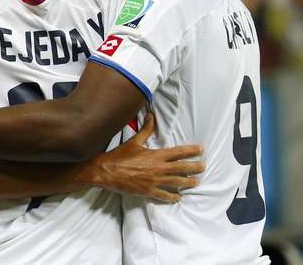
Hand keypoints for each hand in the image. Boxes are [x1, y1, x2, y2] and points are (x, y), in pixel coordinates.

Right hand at [90, 113, 204, 202]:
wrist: (107, 171)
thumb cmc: (120, 156)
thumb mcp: (134, 141)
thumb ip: (146, 129)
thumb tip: (151, 115)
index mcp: (157, 155)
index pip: (179, 152)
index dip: (192, 150)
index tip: (201, 149)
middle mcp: (159, 168)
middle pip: (183, 168)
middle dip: (195, 167)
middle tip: (204, 167)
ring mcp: (156, 181)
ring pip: (178, 183)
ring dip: (189, 182)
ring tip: (196, 182)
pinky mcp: (150, 192)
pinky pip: (166, 196)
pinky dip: (174, 197)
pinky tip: (178, 197)